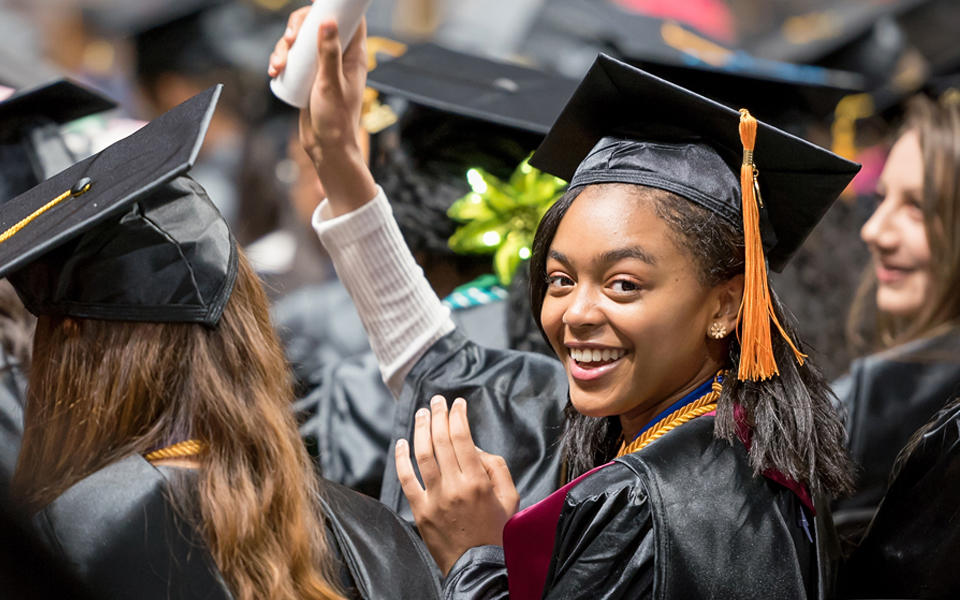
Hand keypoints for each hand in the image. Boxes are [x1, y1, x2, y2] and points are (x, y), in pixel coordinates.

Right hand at [268, 7, 376, 214]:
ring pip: (301, 42)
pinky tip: (274, 71)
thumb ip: (329, 53)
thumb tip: (328, 21)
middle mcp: (339, 57)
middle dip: (299, 26)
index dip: (336, 7)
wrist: (326, 148)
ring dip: (284, 47)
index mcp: (353, 55)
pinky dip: (281, 60)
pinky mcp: (307, 77)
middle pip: (319, 25)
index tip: (318, 5)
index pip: (351, 20)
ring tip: (277, 65)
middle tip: (291, 39)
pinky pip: (293, 59)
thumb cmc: (336, 120)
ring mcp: (322, 67)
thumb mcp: (330, 84)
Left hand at [396, 396, 519, 575]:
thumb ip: (497, 467)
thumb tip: (474, 447)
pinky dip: (401, 459)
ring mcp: (434, 499)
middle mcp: (454, 487)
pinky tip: (402, 443)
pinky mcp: (420, 511)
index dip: (458, 416)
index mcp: (478, 482)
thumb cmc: (498, 531)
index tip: (457, 404)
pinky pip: (406, 480)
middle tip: (437, 401)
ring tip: (422, 414)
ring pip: (422, 455)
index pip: (463, 438)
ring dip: (420, 430)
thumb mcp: (511, 497)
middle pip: (441, 441)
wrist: (479, 567)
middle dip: (438, 415)